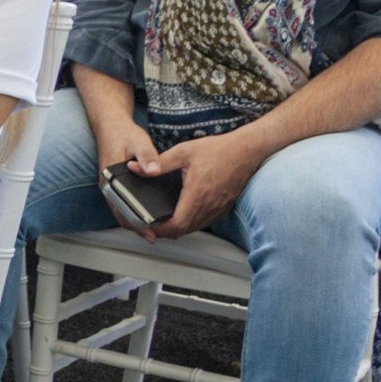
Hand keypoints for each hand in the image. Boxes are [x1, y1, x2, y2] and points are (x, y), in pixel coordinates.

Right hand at [92, 115, 166, 238]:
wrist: (111, 126)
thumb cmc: (123, 134)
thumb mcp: (139, 142)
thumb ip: (147, 156)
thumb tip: (154, 171)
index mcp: (110, 178)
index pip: (120, 207)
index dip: (134, 222)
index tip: (148, 231)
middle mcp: (108, 185)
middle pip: (120, 213)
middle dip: (137, 227)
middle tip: (154, 237)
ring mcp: (111, 187)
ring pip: (121, 211)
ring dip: (136, 222)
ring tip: (154, 231)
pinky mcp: (117, 186)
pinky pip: (124, 204)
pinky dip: (134, 213)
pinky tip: (146, 217)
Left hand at [148, 128, 266, 240]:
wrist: (246, 150)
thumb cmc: (217, 150)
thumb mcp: (182, 152)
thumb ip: (158, 163)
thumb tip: (135, 168)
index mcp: (197, 194)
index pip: (177, 224)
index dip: (161, 229)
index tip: (149, 226)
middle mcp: (210, 205)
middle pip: (185, 230)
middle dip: (167, 231)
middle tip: (152, 225)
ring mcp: (219, 208)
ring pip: (196, 227)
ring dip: (180, 228)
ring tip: (164, 221)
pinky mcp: (225, 207)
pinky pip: (206, 222)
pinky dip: (193, 223)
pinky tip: (184, 214)